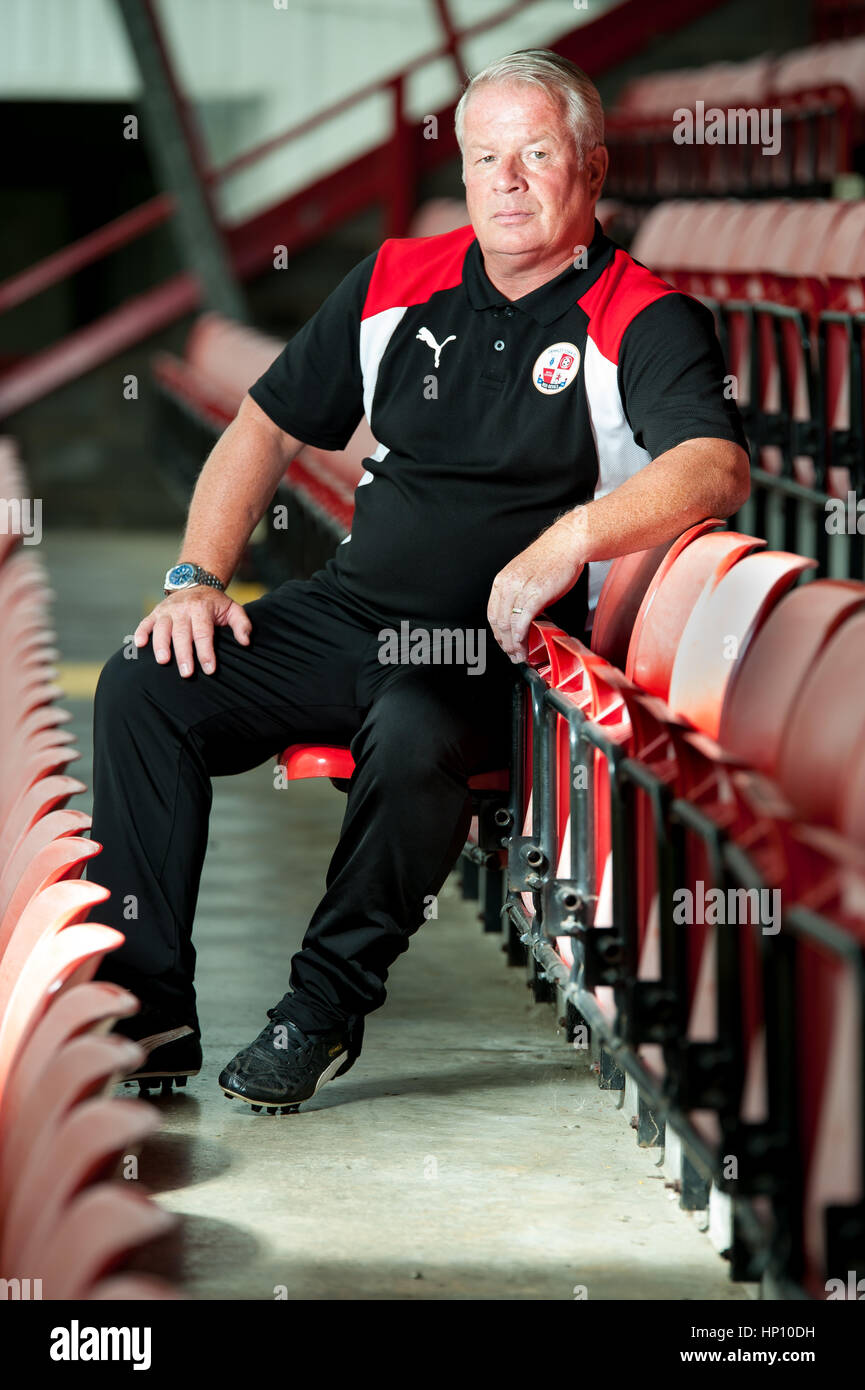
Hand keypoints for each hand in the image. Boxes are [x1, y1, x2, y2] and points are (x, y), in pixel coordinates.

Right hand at [133, 585, 251, 676]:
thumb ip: (242, 625)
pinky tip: (139, 645)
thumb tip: (245, 642)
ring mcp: (167, 610)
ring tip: (163, 661)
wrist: (195, 583)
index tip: (209, 670)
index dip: (206, 652)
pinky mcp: (155, 612)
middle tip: (187, 673)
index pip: (204, 633)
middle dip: (184, 654)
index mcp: (202, 609)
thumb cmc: (215, 603)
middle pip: (182, 634)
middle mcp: (182, 609)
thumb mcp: (233, 609)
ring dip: (160, 645)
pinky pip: (145, 622)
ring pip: (161, 628)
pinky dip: (140, 632)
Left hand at [487, 514, 584, 662]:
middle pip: (499, 622)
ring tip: (521, 654)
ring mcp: (521, 589)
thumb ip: (520, 596)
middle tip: (513, 655)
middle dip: (505, 643)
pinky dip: (522, 634)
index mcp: (502, 580)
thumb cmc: (552, 558)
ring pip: (509, 623)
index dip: (497, 633)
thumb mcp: (526, 576)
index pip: (492, 613)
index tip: (504, 644)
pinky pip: (523, 619)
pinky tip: (524, 642)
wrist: (568, 543)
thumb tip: (522, 617)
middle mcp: (508, 584)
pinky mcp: (537, 593)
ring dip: (514, 643)